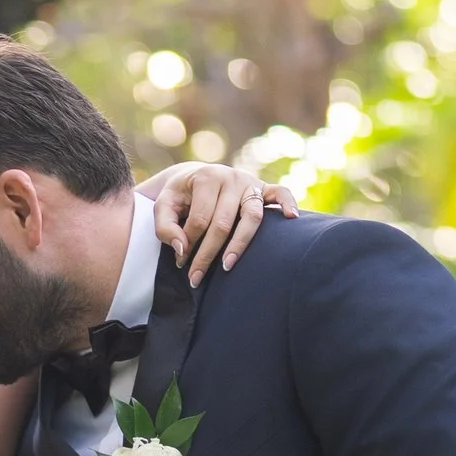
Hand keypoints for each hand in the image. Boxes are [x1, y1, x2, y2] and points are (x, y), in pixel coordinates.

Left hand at [145, 163, 295, 282]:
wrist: (197, 177)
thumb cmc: (180, 197)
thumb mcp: (164, 206)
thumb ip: (165, 226)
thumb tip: (182, 249)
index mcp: (205, 177)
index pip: (199, 219)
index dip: (188, 243)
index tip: (180, 262)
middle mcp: (230, 177)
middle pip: (223, 223)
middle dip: (207, 254)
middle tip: (195, 279)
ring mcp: (249, 182)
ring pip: (251, 216)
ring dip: (240, 243)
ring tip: (227, 266)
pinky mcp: (263, 188)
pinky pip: (280, 193)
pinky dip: (288, 203)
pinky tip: (292, 218)